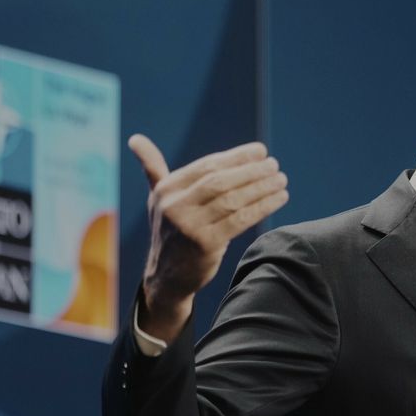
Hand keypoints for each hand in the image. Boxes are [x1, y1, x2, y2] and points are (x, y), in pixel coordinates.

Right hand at [129, 134, 288, 342]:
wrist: (167, 276)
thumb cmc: (169, 230)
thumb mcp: (158, 199)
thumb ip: (153, 168)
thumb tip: (135, 139)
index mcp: (167, 189)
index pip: (208, 165)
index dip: (237, 156)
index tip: (261, 151)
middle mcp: (175, 206)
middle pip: (221, 181)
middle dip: (251, 171)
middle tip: (274, 165)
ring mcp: (189, 226)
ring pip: (233, 200)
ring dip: (261, 188)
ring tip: (281, 180)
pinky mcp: (205, 244)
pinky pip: (240, 220)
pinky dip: (262, 207)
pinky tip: (278, 199)